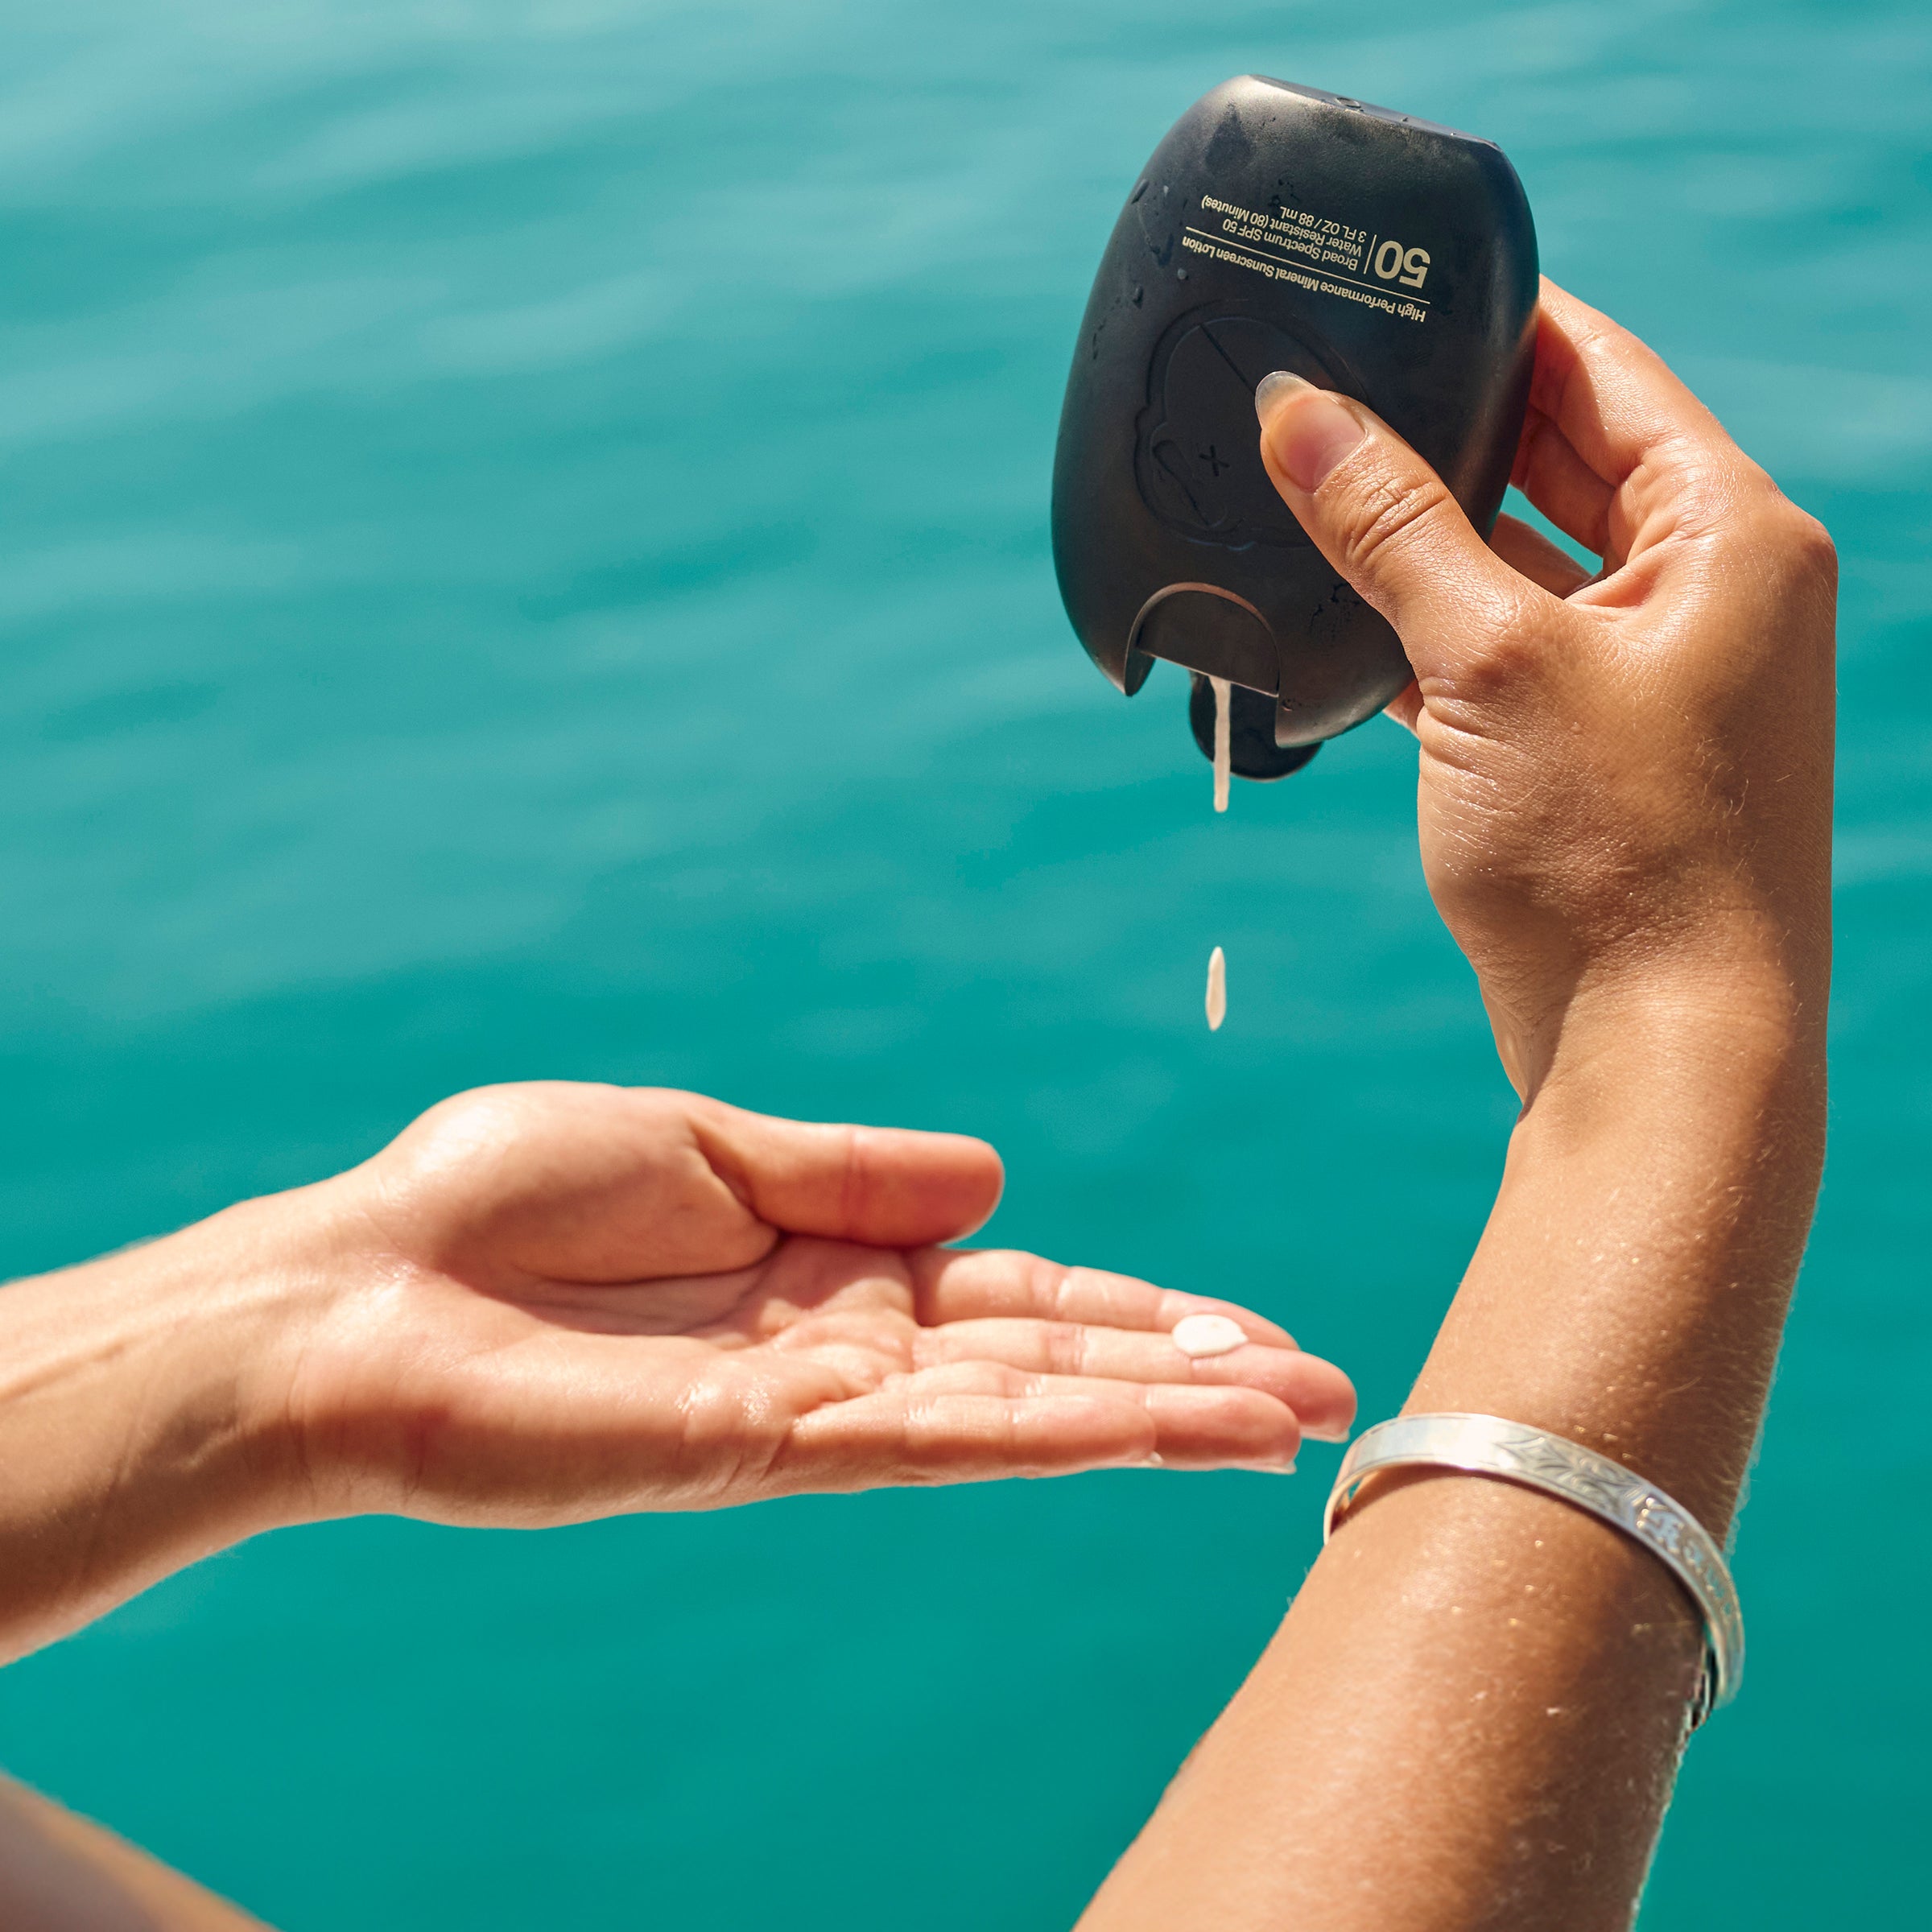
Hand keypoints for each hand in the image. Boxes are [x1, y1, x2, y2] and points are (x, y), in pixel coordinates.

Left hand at [269, 1083, 1352, 1523]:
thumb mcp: (703, 1140)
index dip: (1130, 1309)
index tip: (1237, 1327)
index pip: (1016, 1290)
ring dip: (1156, 1410)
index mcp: (827, 1266)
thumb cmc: (495, 1200)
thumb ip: (850, 1170)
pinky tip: (1158, 1427)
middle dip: (1182, 1373)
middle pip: (1045, 1358)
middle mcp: (840, 1348)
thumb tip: (995, 1173)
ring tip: (1289, 1415)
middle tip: (1318, 1387)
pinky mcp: (767, 1451)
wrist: (360, 1288)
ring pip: (1019, 1407)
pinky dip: (1055, 1429)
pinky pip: (939, 1436)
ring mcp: (813, 1407)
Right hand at [1256, 278, 1834, 1097]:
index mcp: (1728, 536)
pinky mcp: (1599, 755)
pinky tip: (1346, 621)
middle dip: (1446, 427)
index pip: (1604, 370)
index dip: (1497, 320)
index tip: (1395, 285)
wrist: (1657, 1053)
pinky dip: (1432, 632)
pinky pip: (1506, 653)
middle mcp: (1708, 595)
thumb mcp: (1490, 662)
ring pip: (1523, 562)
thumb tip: (1298, 412)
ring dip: (1428, 537)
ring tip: (1314, 496)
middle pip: (1562, 460)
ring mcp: (1656, 679)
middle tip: (1324, 391)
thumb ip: (1391, 526)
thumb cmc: (1616, 858)